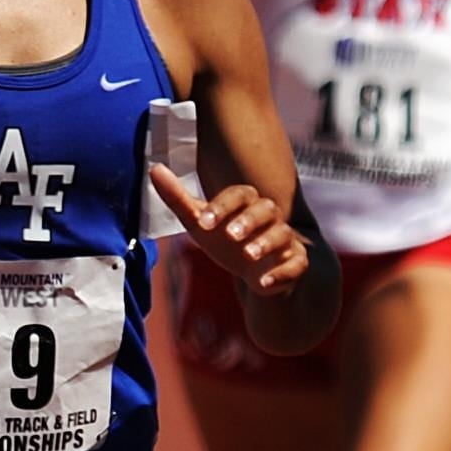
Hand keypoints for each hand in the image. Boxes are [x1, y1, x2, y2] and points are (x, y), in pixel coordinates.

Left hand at [153, 168, 309, 293]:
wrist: (252, 272)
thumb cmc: (224, 240)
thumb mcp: (199, 222)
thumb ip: (177, 198)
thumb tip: (155, 168)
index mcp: (246, 203)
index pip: (239, 195)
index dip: (222, 207)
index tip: (203, 222)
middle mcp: (268, 217)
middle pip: (265, 209)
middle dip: (248, 221)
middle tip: (231, 235)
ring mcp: (285, 239)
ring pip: (282, 234)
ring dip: (266, 243)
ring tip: (248, 255)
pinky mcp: (295, 262)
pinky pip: (296, 264)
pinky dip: (282, 273)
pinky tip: (263, 283)